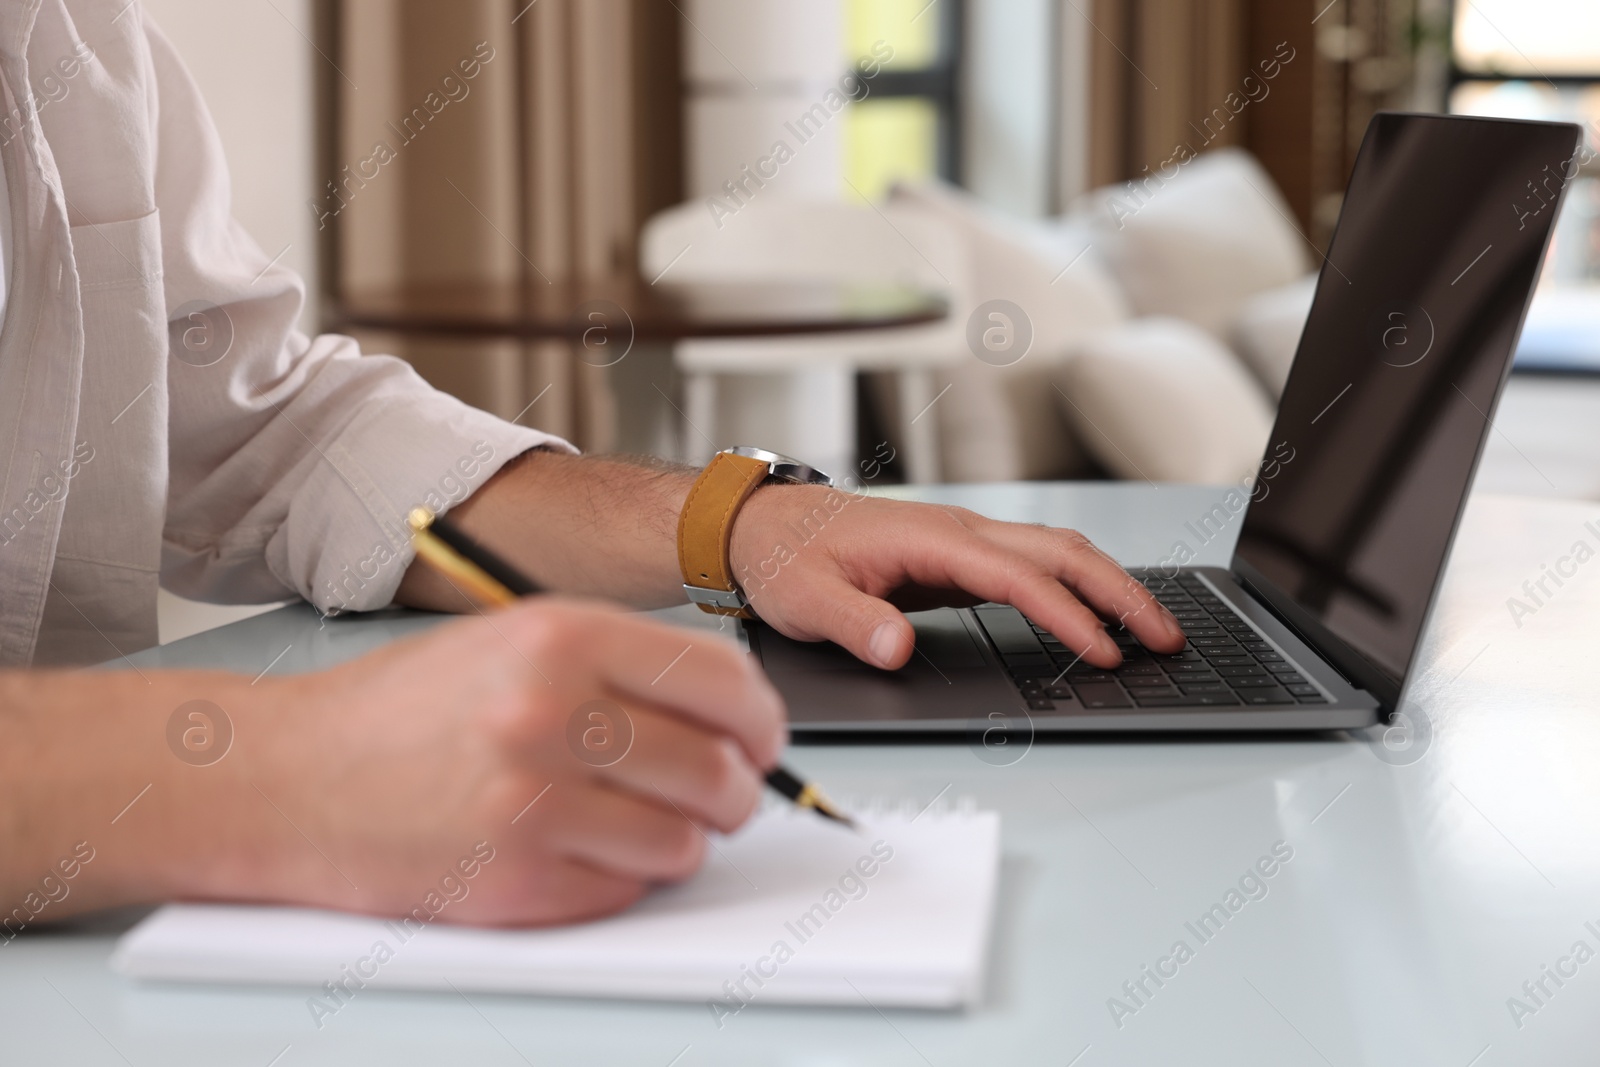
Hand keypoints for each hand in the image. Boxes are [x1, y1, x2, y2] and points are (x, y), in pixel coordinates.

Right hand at [165, 599, 784, 925]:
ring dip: (678, 840)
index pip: (724, 682)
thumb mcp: (514, 643)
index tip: (759, 740)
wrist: (288, 778)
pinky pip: (626, 889)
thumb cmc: (402, 712)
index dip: (760, 720)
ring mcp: (531, 800)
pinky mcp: (512, 878)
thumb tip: (733, 717)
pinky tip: (580, 850)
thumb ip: (624, 669)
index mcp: (563, 637)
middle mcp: (552, 712)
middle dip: (735, 791)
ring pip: (684, 839)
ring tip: (633, 821)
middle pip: (719, 768)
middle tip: (717, 794)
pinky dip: (622, 878)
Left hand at [728, 486, 1185, 669]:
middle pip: (1062, 552)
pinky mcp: (957, 557)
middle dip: (1120, 592)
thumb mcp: (803, 599)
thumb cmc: (782, 557)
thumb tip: (896, 649)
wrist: (760, 526)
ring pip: (1055, 552)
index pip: (1019, 578)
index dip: (1067, 617)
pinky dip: (1075, 587)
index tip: (1102, 653)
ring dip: (1108, 585)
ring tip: (1150, 629)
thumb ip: (852, 624)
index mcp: (930, 538)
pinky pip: (1032, 567)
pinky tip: (1091, 616)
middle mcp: (958, 531)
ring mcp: (961, 540)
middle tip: (1167, 638)